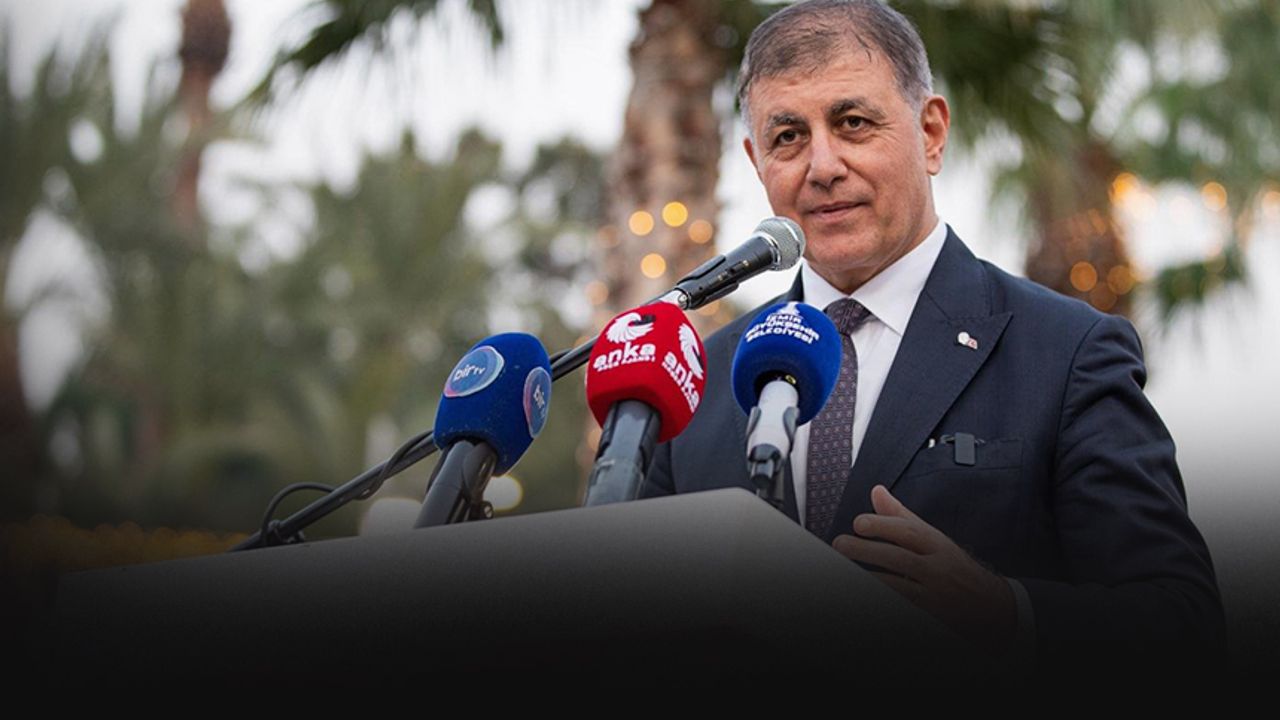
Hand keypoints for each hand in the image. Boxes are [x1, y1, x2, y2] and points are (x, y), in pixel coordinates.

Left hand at [832, 484, 1016, 656]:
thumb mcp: (933, 538)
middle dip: (868, 551)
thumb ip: (902, 516)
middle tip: (840, 545)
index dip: (883, 526)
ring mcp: (935, 595)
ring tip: (844, 571)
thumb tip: (876, 491)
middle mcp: (938, 569)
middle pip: (900, 558)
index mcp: (938, 545)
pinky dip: (885, 598)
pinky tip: (865, 592)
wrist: (992, 607)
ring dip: (870, 578)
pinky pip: (904, 605)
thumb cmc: (955, 567)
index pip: (910, 532)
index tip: (858, 523)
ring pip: (899, 586)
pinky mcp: (931, 615)